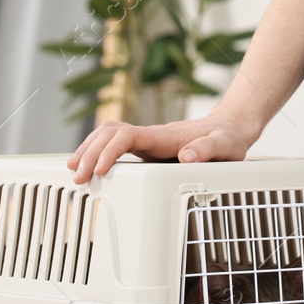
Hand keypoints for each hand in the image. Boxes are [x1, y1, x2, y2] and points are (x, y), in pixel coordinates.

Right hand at [67, 112, 258, 183]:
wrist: (230, 127)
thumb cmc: (227, 138)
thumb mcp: (225, 145)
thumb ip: (208, 149)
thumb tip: (186, 156)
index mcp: (165, 136)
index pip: (127, 136)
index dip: (110, 151)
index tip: (99, 170)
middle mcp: (152, 136)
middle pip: (110, 134)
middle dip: (90, 152)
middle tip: (78, 176)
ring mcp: (147, 141)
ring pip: (108, 136)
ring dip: (89, 150)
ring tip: (74, 170)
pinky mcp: (147, 149)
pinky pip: (116, 145)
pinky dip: (98, 152)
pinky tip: (90, 165)